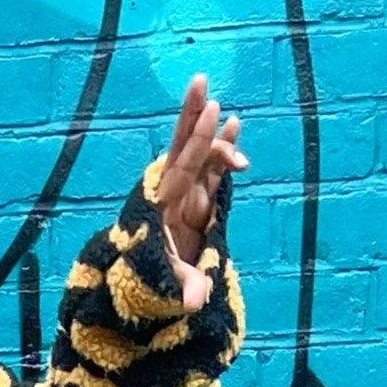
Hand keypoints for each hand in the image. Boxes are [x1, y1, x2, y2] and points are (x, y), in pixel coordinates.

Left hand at [157, 74, 246, 312]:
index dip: (198, 141)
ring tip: (219, 102)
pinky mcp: (198, 199)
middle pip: (183, 148)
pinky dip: (223, 149)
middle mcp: (173, 194)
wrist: (151, 284)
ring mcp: (186, 194)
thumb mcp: (167, 285)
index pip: (182, 166)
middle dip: (192, 117)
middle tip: (200, 83)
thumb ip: (182, 288)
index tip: (211, 114)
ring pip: (197, 153)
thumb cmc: (155, 281)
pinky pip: (212, 168)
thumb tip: (193, 304)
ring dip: (208, 128)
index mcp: (163, 207)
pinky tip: (235, 124)